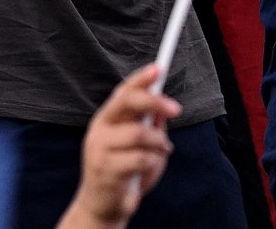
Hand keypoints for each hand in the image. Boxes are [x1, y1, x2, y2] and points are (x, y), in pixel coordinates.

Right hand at [63, 64, 178, 228]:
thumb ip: (149, 125)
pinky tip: (148, 168)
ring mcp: (100, 150)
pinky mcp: (106, 170)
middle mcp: (100, 130)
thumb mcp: (141, 144)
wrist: (103, 206)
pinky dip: (153, 162)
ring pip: (140, 133)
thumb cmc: (125, 171)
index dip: (140, 79)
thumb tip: (163, 106)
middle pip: (127, 103)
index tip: (159, 68)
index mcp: (107, 119)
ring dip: (159, 143)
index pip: (123, 92)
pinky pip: (141, 158)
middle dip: (154, 101)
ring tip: (161, 151)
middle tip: (176, 109)